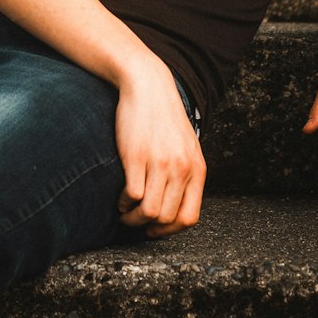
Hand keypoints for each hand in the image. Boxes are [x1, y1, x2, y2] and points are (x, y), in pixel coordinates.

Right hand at [115, 60, 205, 236]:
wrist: (148, 86)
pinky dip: (123, 202)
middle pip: (166, 219)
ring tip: (125, 211)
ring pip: (149, 212)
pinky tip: (121, 196)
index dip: (170, 231)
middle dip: (148, 227)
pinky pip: (132, 195)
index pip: (189, 218)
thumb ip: (186, 174)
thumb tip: (174, 205)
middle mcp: (181, 169)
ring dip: (133, 218)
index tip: (155, 229)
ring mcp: (160, 163)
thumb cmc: (164, 118)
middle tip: (135, 221)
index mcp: (196, 169)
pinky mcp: (137, 156)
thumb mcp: (186, 146)